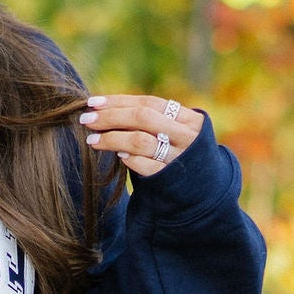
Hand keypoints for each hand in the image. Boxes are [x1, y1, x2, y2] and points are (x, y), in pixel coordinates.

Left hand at [78, 93, 202, 178]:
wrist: (206, 192)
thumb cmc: (180, 155)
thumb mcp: (175, 133)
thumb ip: (151, 121)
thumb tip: (104, 108)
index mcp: (189, 118)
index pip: (149, 103)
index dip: (119, 101)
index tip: (93, 102)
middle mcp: (187, 136)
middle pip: (143, 118)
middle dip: (111, 117)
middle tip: (86, 119)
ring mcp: (180, 158)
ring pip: (140, 141)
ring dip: (112, 138)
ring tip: (92, 140)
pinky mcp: (171, 179)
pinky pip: (145, 166)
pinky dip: (129, 159)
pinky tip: (117, 155)